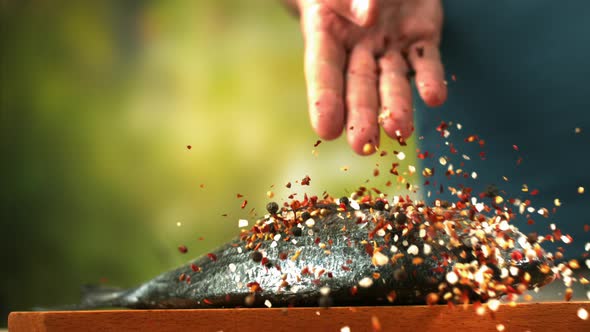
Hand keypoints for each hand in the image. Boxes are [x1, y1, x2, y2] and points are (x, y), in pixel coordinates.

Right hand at [297, 0, 446, 153]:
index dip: (324, 101)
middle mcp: (357, 49)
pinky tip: (435, 98)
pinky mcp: (420, 41)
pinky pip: (426, 63)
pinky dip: (431, 80)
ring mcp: (389, 48)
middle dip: (362, 117)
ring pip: (393, 82)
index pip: (323, 71)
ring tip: (401, 132)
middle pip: (359, 87)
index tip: (326, 131)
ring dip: (398, 107)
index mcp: (326, 34)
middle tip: (362, 146)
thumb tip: (367, 16)